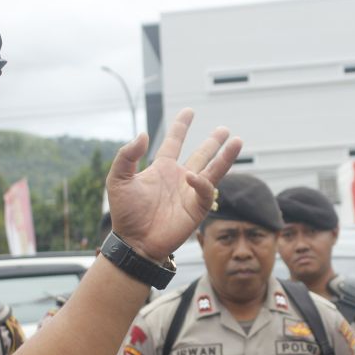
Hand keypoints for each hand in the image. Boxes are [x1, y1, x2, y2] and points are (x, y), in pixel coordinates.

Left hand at [106, 109, 241, 261]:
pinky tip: (194, 177)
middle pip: (201, 154)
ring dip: (225, 157)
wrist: (134, 241)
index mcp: (162, 168)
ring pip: (213, 170)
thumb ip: (127, 155)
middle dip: (213, 142)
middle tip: (224, 130)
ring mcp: (189, 192)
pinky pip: (206, 192)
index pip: (174, 142)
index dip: (181, 127)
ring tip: (237, 141)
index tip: (190, 112)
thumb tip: (144, 134)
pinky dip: (203, 183)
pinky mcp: (196, 209)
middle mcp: (179, 178)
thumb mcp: (117, 179)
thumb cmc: (124, 213)